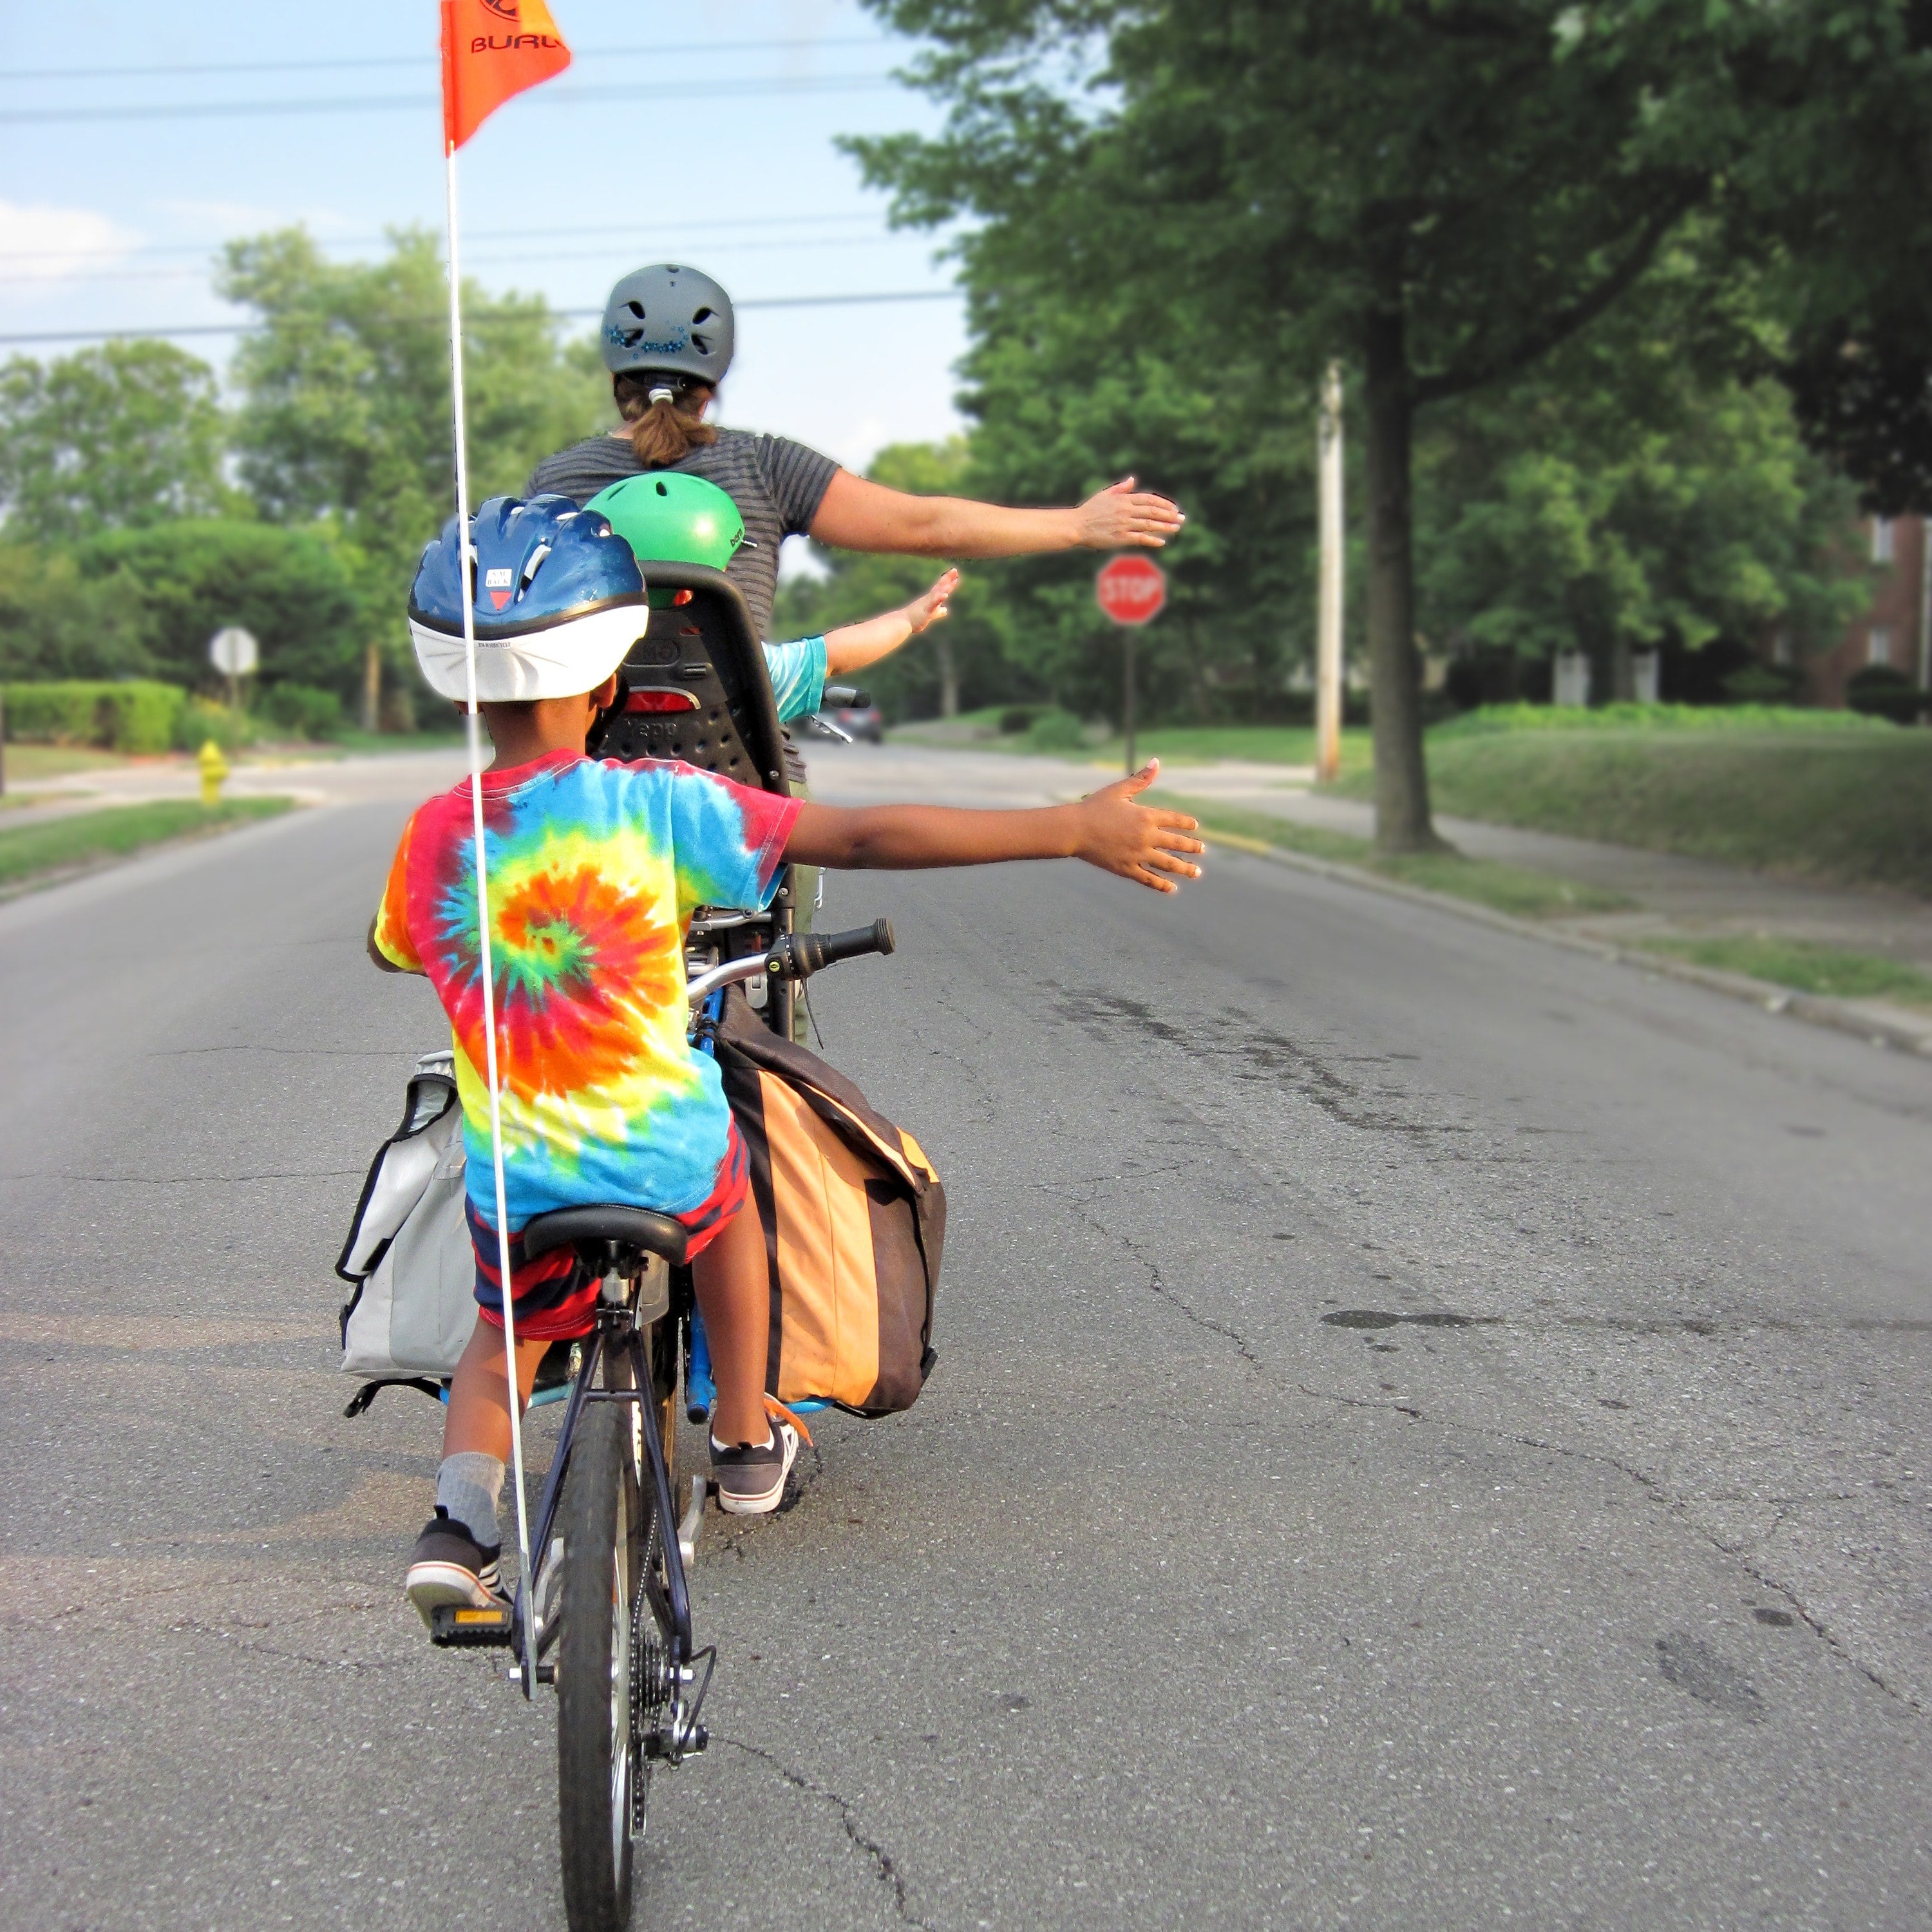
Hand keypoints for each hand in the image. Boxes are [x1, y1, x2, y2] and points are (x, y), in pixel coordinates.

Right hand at [901, 567, 959, 635]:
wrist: (902, 622)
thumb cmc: (914, 619)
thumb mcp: (930, 615)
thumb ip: (939, 612)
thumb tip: (946, 610)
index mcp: (930, 599)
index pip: (940, 588)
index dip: (948, 582)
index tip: (955, 575)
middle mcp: (929, 598)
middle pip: (940, 587)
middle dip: (948, 578)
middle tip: (955, 570)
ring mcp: (928, 603)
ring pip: (938, 593)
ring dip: (946, 586)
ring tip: (955, 579)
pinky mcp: (926, 610)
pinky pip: (934, 603)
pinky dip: (939, 598)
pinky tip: (945, 595)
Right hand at [1071, 760, 1203, 892]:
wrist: (1075, 830)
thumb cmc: (1094, 807)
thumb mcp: (1119, 790)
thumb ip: (1141, 779)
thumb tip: (1156, 762)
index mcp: (1146, 816)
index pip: (1175, 820)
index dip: (1186, 824)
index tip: (1194, 827)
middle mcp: (1146, 836)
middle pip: (1177, 843)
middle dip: (1192, 847)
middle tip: (1202, 850)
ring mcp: (1138, 855)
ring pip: (1168, 864)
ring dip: (1185, 868)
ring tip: (1196, 872)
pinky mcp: (1127, 869)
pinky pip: (1149, 879)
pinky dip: (1162, 885)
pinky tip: (1172, 888)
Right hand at [1074, 477, 1184, 549]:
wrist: (1077, 526)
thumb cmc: (1090, 510)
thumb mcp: (1105, 495)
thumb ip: (1120, 488)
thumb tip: (1132, 479)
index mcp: (1124, 499)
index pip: (1149, 499)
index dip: (1163, 504)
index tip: (1174, 508)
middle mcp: (1126, 510)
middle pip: (1153, 511)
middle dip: (1170, 514)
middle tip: (1182, 518)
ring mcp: (1124, 524)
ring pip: (1150, 524)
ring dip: (1166, 526)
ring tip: (1177, 527)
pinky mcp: (1121, 538)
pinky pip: (1141, 538)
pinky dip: (1152, 540)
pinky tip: (1162, 542)